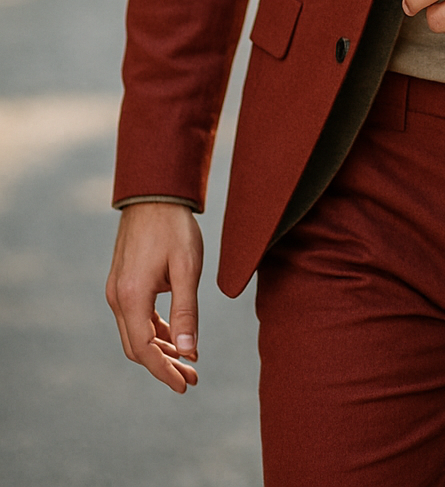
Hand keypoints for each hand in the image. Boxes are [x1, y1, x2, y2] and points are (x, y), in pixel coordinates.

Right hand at [106, 202, 202, 393]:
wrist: (154, 194)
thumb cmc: (174, 228)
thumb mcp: (187, 268)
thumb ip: (186, 311)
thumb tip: (188, 351)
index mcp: (131, 297)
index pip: (144, 350)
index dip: (165, 371)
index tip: (186, 385)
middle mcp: (117, 297)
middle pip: (137, 347)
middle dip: (164, 365)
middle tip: (192, 377)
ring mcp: (117, 290)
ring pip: (136, 333)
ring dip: (160, 350)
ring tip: (189, 361)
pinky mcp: (123, 282)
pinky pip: (136, 317)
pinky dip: (155, 331)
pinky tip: (176, 336)